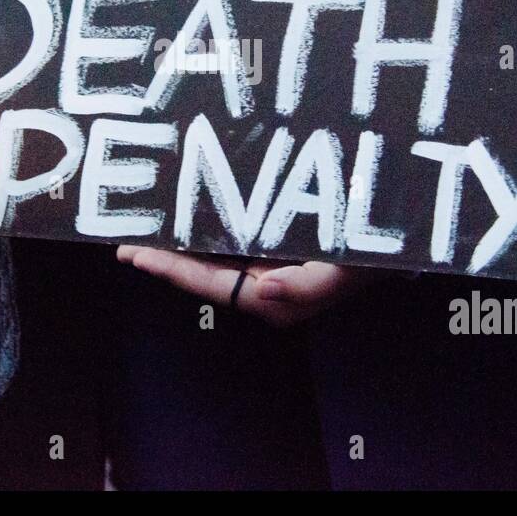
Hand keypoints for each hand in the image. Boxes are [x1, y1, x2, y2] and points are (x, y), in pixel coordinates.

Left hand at [116, 245, 382, 327]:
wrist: (393, 238)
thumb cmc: (368, 256)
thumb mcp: (343, 272)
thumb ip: (305, 288)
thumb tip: (261, 292)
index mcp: (273, 298)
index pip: (209, 284)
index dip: (171, 269)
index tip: (135, 254)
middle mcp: (264, 288)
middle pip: (202, 274)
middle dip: (164, 259)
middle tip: (123, 242)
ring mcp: (267, 269)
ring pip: (212, 258)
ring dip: (179, 245)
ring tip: (144, 230)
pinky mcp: (273, 252)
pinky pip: (229, 243)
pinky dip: (204, 232)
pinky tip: (185, 217)